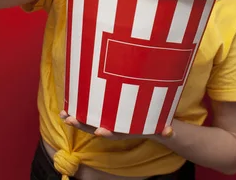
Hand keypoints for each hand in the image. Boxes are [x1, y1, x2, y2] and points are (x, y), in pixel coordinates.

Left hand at [59, 110, 173, 140]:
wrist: (152, 127)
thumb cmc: (155, 123)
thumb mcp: (162, 126)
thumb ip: (166, 129)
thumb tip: (171, 130)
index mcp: (126, 130)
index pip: (115, 133)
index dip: (107, 132)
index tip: (99, 131)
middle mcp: (115, 128)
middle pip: (95, 128)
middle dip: (82, 125)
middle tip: (69, 120)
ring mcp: (109, 122)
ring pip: (89, 122)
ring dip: (75, 119)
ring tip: (64, 116)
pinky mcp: (105, 112)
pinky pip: (89, 112)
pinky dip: (79, 109)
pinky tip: (68, 103)